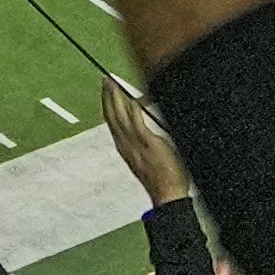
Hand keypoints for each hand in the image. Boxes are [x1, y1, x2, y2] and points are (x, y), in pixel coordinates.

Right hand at [109, 81, 183, 210]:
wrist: (167, 194)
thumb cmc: (161, 178)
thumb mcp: (146, 158)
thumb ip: (143, 144)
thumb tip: (147, 133)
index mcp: (125, 148)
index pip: (112, 122)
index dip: (108, 105)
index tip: (108, 90)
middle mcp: (126, 145)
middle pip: (112, 117)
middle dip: (108, 97)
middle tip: (106, 80)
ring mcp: (135, 145)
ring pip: (120, 118)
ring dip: (116, 99)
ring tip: (113, 84)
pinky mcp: (148, 145)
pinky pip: (137, 125)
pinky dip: (133, 112)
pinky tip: (131, 100)